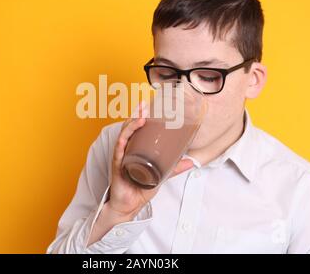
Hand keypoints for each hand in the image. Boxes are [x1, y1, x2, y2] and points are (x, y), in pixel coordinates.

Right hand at [107, 102, 193, 217]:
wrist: (129, 205)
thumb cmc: (141, 188)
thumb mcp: (161, 175)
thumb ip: (174, 168)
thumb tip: (191, 161)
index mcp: (136, 149)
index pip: (137, 128)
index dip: (141, 115)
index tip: (149, 104)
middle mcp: (127, 149)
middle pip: (130, 127)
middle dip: (137, 114)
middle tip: (145, 104)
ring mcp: (121, 156)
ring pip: (124, 135)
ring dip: (131, 124)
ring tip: (141, 116)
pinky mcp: (118, 165)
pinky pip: (119, 151)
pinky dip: (123, 141)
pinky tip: (127, 135)